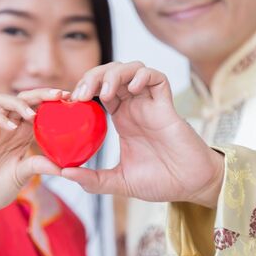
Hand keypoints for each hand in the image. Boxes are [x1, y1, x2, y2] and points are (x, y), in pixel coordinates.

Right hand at [0, 88, 67, 215]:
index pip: (36, 108)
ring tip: (33, 114)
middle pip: (22, 99)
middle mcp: (8, 126)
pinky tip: (12, 127)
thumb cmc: (0, 187)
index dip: (50, 100)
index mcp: (22, 133)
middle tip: (58, 95)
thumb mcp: (25, 174)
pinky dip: (0, 118)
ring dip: (20, 103)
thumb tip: (65, 167)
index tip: (69, 97)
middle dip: (40, 94)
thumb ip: (41, 165)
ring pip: (3, 101)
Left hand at [64, 62, 223, 207]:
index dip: (83, 88)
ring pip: (132, 69)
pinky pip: (156, 78)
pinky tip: (133, 89)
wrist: (190, 186)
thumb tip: (64, 174)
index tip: (69, 101)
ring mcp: (151, 104)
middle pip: (111, 74)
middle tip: (81, 94)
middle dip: (93, 76)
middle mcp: (134, 107)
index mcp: (122, 119)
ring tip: (106, 92)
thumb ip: (93, 180)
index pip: (99, 90)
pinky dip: (142, 76)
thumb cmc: (159, 181)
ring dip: (114, 74)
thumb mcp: (119, 182)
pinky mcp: (167, 106)